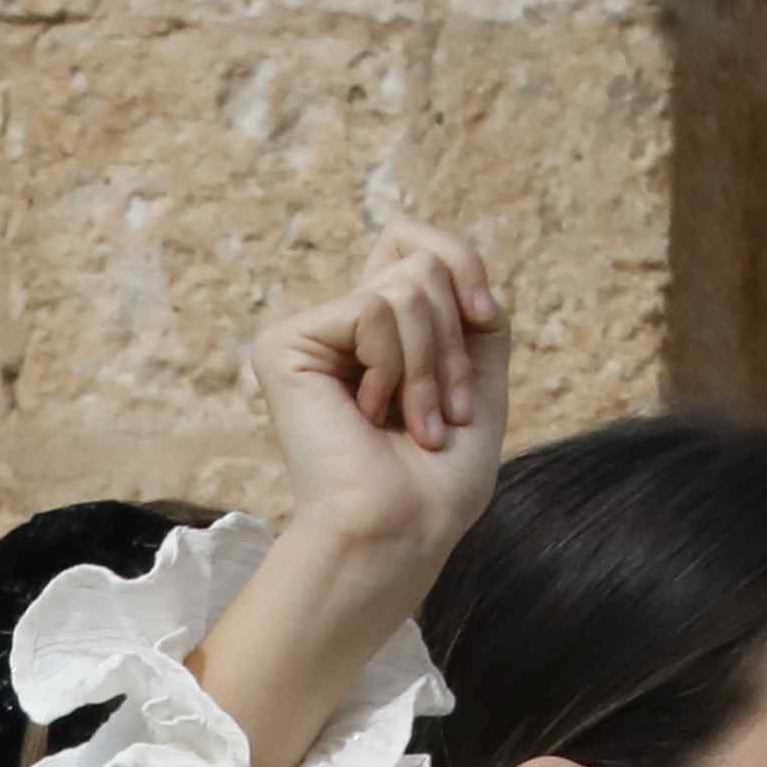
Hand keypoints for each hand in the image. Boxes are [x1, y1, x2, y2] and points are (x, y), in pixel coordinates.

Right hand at [248, 222, 506, 592]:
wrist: (403, 526)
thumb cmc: (440, 473)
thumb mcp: (477, 367)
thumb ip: (466, 300)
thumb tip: (431, 258)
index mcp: (379, 331)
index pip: (414, 240)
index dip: (462, 264)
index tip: (482, 320)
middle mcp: (338, 327)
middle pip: (421, 262)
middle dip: (452, 340)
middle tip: (437, 412)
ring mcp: (309, 335)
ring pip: (405, 286)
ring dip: (430, 364)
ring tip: (410, 423)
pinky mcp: (284, 347)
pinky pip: (372, 309)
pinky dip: (395, 366)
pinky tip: (368, 414)